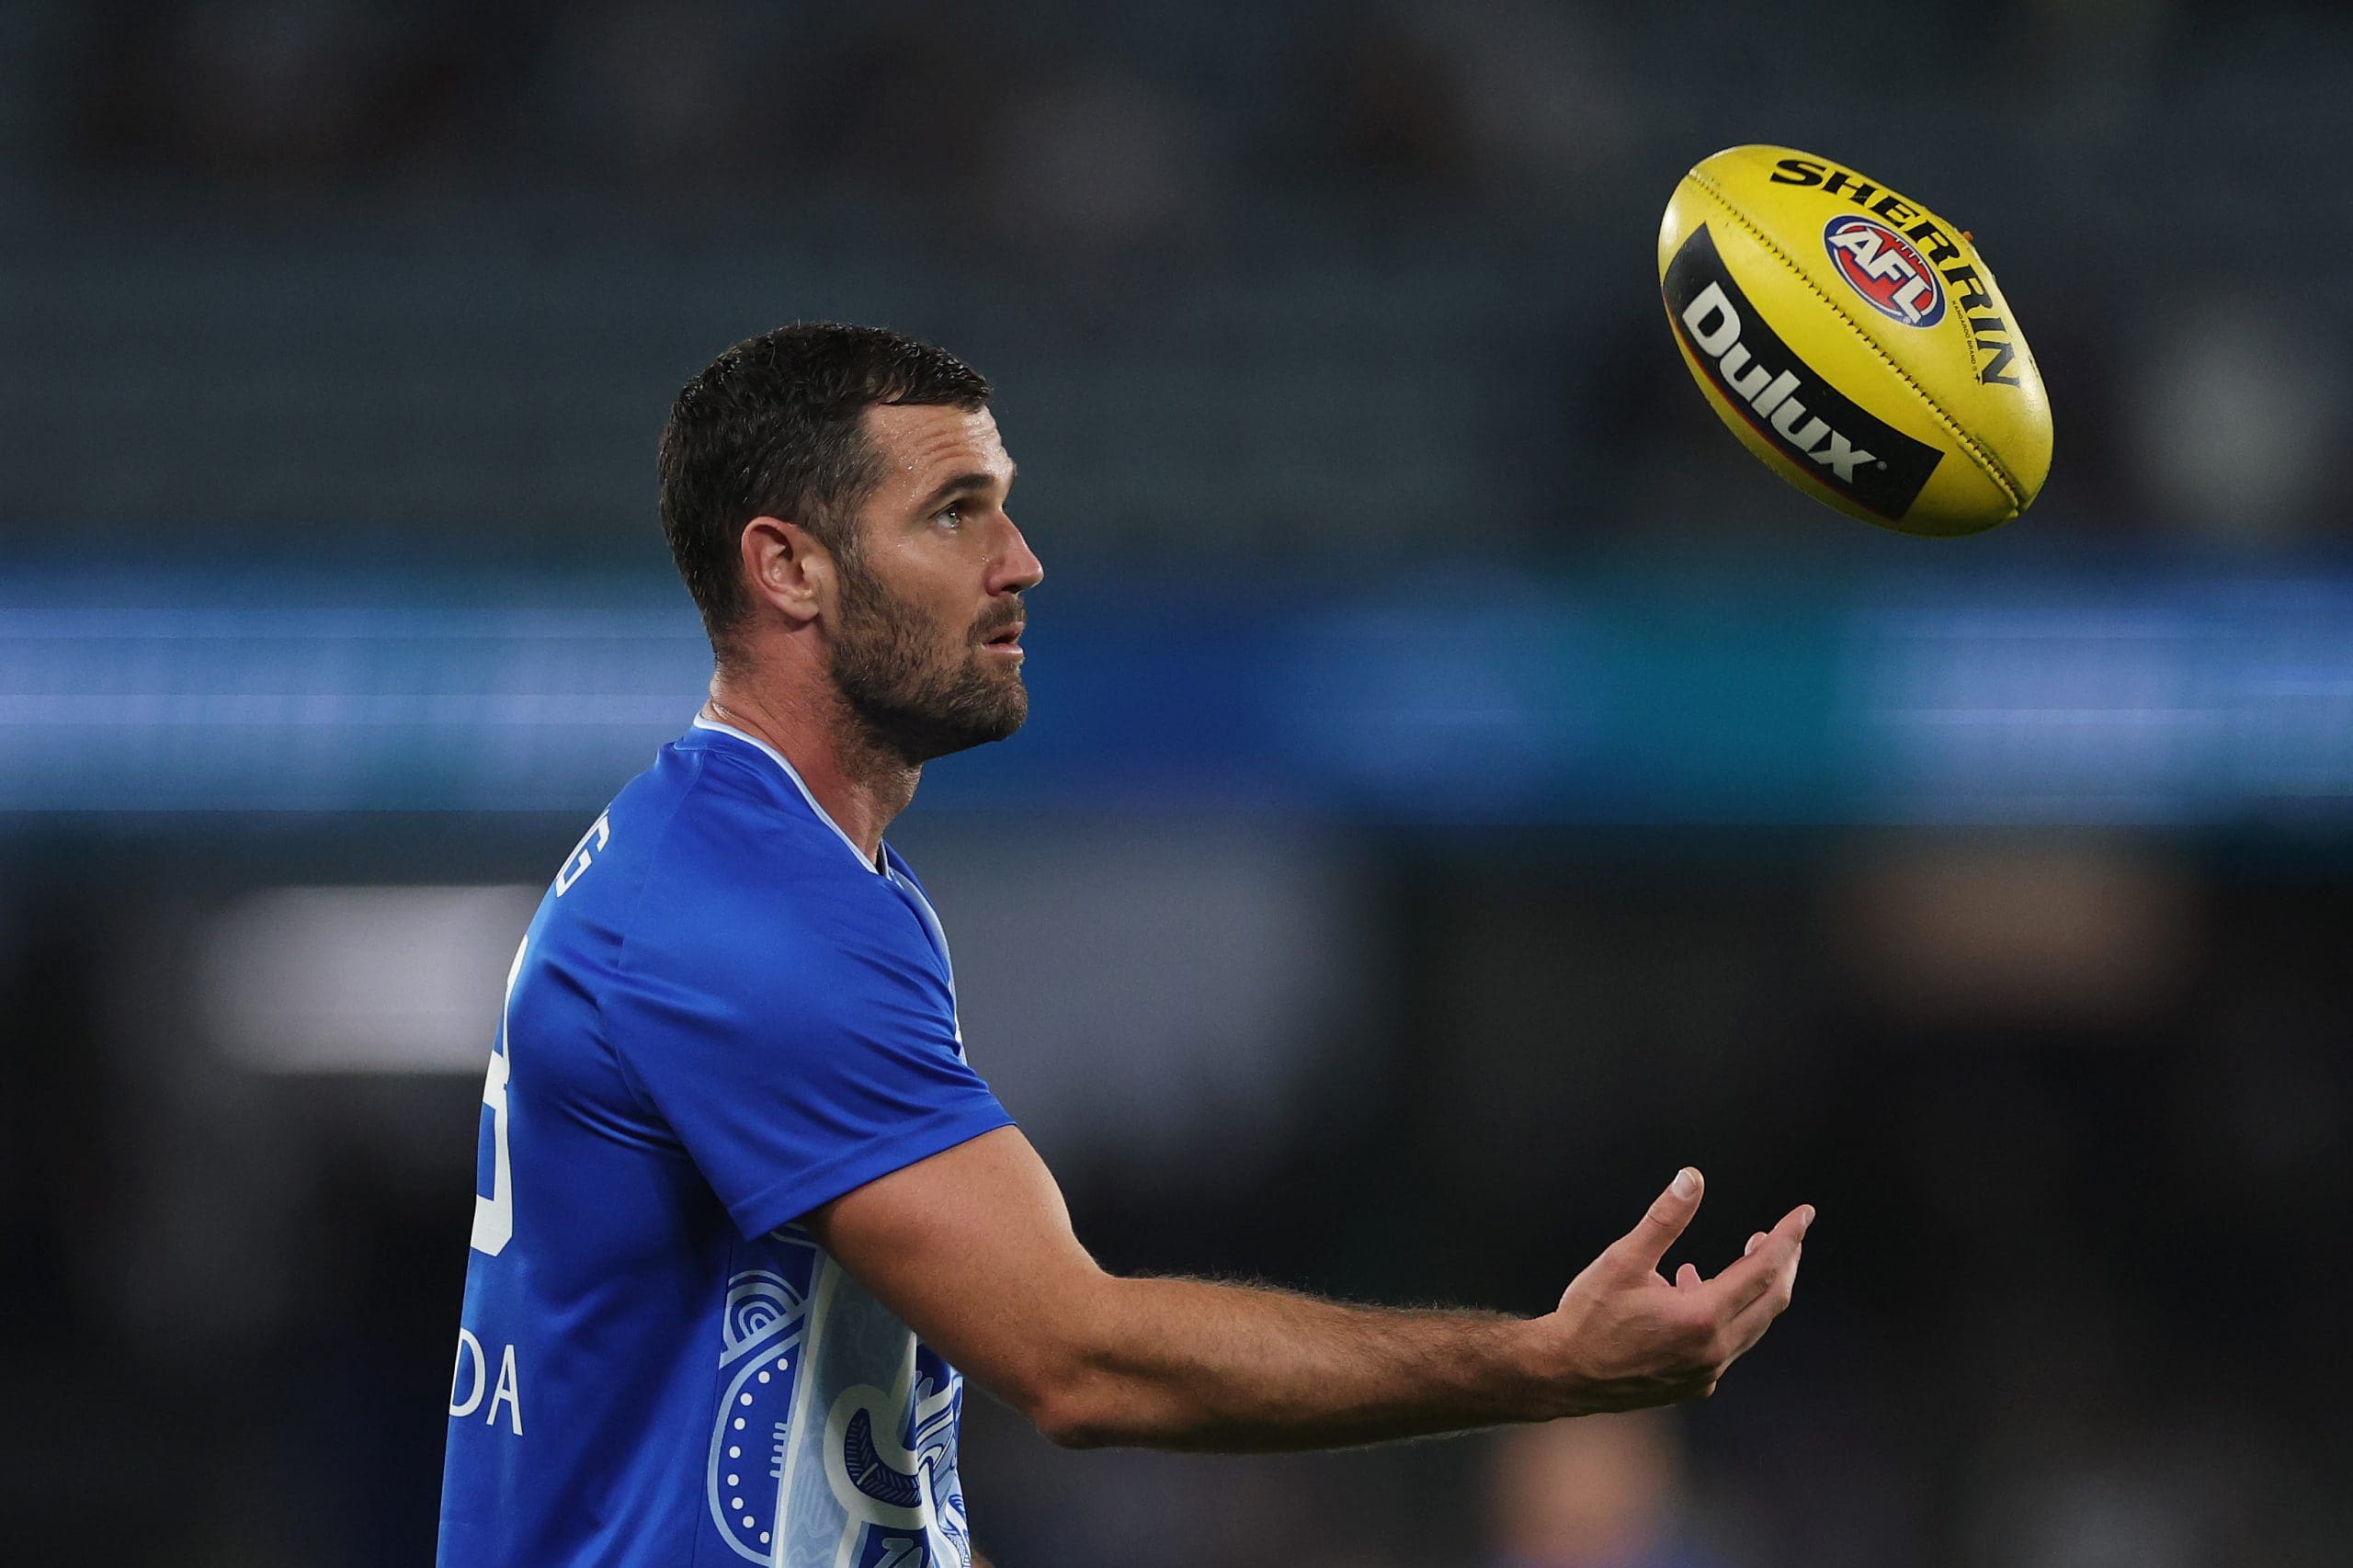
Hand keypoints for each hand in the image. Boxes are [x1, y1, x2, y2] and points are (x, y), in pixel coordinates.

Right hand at [1537, 1167, 1810, 1414]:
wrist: (1563, 1375)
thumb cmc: (1589, 1315)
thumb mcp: (1623, 1259)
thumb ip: (1664, 1219)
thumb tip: (1693, 1177)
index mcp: (1702, 1317)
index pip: (1763, 1269)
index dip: (1786, 1238)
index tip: (1804, 1213)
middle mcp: (1714, 1350)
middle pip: (1771, 1300)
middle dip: (1783, 1262)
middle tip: (1784, 1234)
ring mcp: (1707, 1372)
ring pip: (1752, 1325)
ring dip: (1756, 1289)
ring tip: (1743, 1255)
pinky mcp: (1695, 1385)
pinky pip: (1729, 1345)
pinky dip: (1729, 1314)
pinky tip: (1696, 1291)